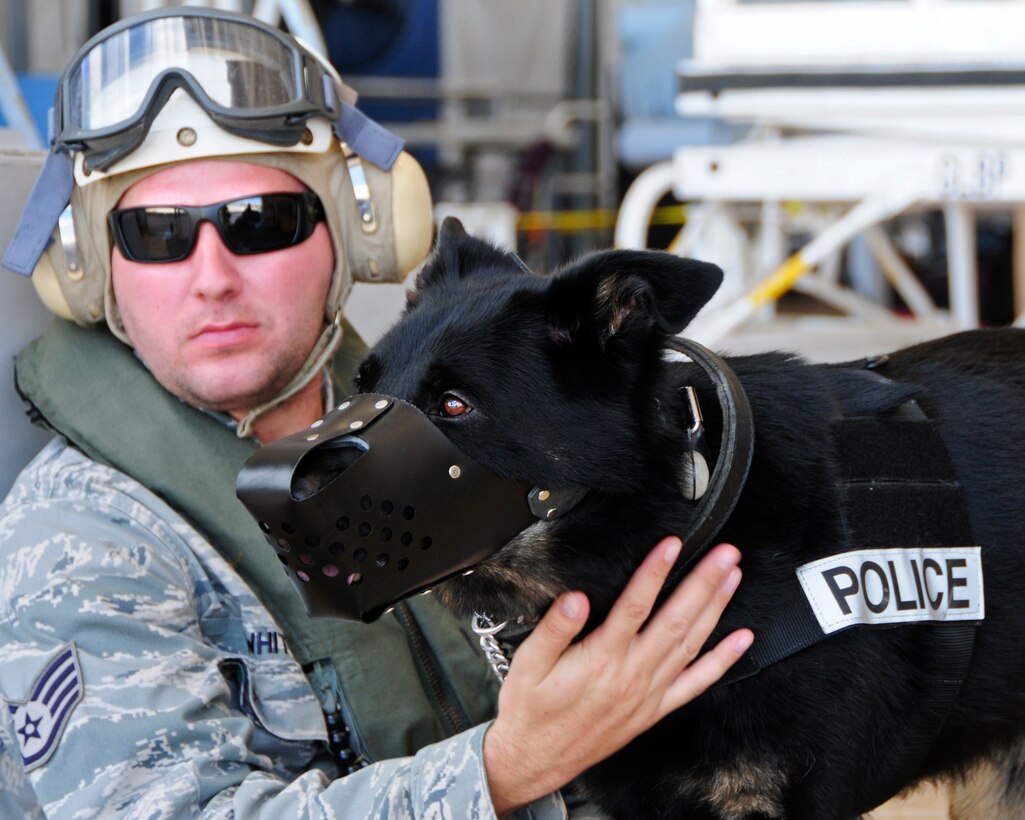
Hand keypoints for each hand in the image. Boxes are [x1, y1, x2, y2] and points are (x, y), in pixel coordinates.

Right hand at [483, 538, 752, 816]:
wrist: (535, 759)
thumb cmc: (530, 708)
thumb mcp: (528, 664)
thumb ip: (554, 629)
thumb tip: (576, 599)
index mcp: (602, 658)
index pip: (635, 605)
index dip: (655, 571)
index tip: (672, 544)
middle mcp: (632, 675)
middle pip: (676, 619)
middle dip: (704, 582)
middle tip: (726, 554)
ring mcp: (648, 693)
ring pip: (691, 644)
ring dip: (716, 608)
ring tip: (733, 577)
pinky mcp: (654, 710)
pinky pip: (696, 683)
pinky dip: (722, 661)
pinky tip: (741, 640)